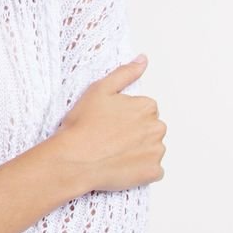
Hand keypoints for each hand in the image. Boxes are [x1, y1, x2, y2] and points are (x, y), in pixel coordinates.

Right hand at [54, 55, 165, 191]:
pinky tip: (121, 165)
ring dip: (138, 151)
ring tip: (113, 152)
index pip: (144, 110)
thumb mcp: (99, 89)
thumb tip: (143, 60)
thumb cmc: (83, 125)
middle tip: (110, 138)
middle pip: (150, 129)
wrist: (75, 159)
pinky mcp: (152, 173)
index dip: (125, 116)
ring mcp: (156, 152)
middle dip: (135, 133)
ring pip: (152, 149)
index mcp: (147, 107)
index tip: (110, 122)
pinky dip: (140, 170)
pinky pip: (152, 170)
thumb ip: (125, 73)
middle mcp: (157, 128)